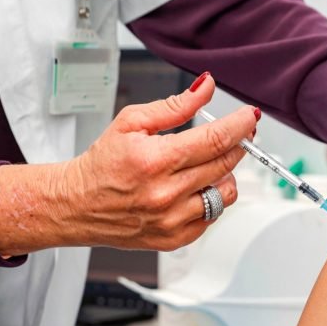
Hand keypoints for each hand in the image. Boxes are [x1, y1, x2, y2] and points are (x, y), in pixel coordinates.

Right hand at [0, 73, 258, 254]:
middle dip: (236, 144)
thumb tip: (206, 87)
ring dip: (225, 174)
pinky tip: (194, 187)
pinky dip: (211, 198)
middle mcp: (166, 193)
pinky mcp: (174, 238)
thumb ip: (175, 105)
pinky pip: (213, 216)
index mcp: (156, 160)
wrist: (76, 205)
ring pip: (226, 192)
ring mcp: (172, 220)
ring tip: (206, 164)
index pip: (215, 139)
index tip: (250, 117)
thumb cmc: (101, 164)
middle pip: (225, 164)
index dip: (240, 125)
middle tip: (233, 135)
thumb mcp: (132, 122)